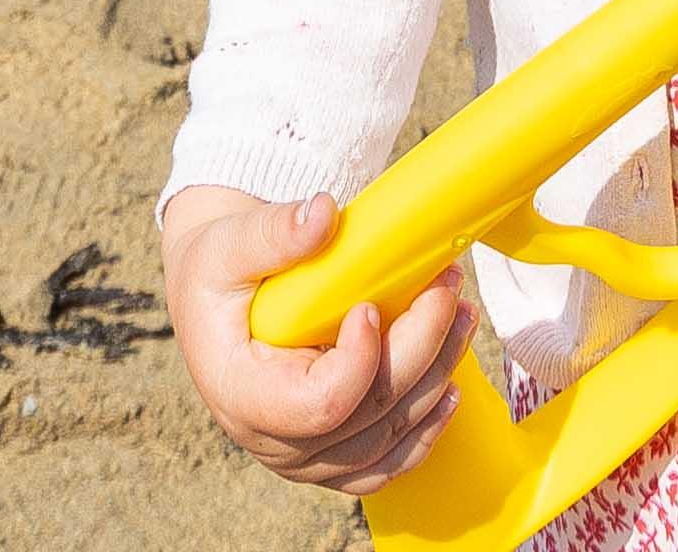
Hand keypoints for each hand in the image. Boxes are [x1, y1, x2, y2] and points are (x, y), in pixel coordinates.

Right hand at [158, 184, 472, 497]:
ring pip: (389, 440)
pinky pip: (387, 464)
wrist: (216, 300)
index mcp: (241, 394)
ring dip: (437, 378)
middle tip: (446, 285)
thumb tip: (323, 213)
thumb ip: (274, 233)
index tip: (372, 306)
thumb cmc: (218, 272)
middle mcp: (273, 441)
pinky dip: (425, 430)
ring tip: (460, 315)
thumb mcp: (229, 245)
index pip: (318, 405)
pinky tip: (450, 387)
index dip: (360, 362)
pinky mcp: (330, 457)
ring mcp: (305, 459)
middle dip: (421, 347)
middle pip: (369, 415)